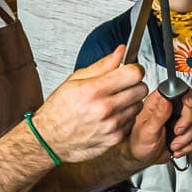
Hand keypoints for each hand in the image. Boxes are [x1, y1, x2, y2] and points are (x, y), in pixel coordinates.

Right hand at [33, 45, 147, 162]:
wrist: (49, 140)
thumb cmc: (59, 110)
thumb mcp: (75, 80)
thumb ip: (102, 65)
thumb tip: (121, 51)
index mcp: (94, 90)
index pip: (133, 74)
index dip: (134, 69)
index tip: (130, 70)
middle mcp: (105, 109)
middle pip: (141, 89)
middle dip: (134, 84)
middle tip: (122, 85)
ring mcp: (112, 125)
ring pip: (139, 105)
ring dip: (130, 101)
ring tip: (113, 102)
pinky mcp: (115, 138)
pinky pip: (132, 121)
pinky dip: (125, 117)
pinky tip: (111, 116)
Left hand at [125, 88, 191, 166]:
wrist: (142, 158)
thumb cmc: (138, 143)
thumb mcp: (147, 130)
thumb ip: (159, 115)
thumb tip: (167, 99)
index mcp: (158, 102)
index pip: (178, 90)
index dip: (187, 97)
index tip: (187, 107)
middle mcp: (170, 107)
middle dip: (187, 123)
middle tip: (176, 132)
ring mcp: (179, 118)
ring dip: (187, 137)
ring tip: (173, 145)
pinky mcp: (185, 130)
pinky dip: (189, 144)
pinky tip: (177, 148)